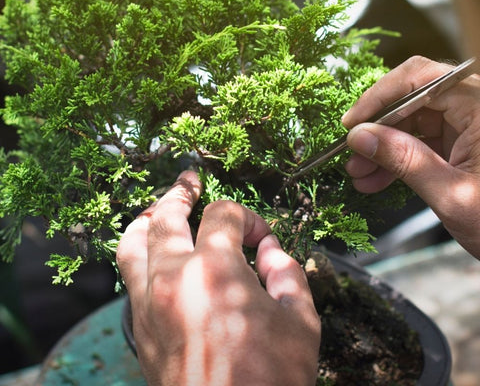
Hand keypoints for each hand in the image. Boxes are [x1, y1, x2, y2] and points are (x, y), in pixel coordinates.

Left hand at [116, 171, 319, 385]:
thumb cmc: (269, 382)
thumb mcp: (300, 323)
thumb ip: (288, 273)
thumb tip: (270, 251)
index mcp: (216, 270)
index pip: (224, 215)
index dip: (247, 217)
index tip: (261, 238)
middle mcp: (173, 277)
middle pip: (167, 215)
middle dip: (181, 193)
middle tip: (190, 181)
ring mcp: (149, 301)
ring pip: (133, 241)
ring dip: (148, 218)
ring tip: (161, 208)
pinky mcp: (139, 325)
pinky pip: (128, 274)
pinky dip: (138, 252)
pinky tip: (154, 252)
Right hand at [342, 55, 479, 258]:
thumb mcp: (452, 194)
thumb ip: (404, 160)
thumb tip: (359, 136)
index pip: (421, 79)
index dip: (379, 97)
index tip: (351, 123)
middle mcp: (477, 107)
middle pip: (412, 100)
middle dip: (378, 129)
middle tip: (351, 155)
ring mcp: (470, 125)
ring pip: (413, 122)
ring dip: (383, 148)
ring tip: (359, 174)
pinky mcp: (464, 143)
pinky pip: (423, 142)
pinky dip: (399, 160)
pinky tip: (377, 179)